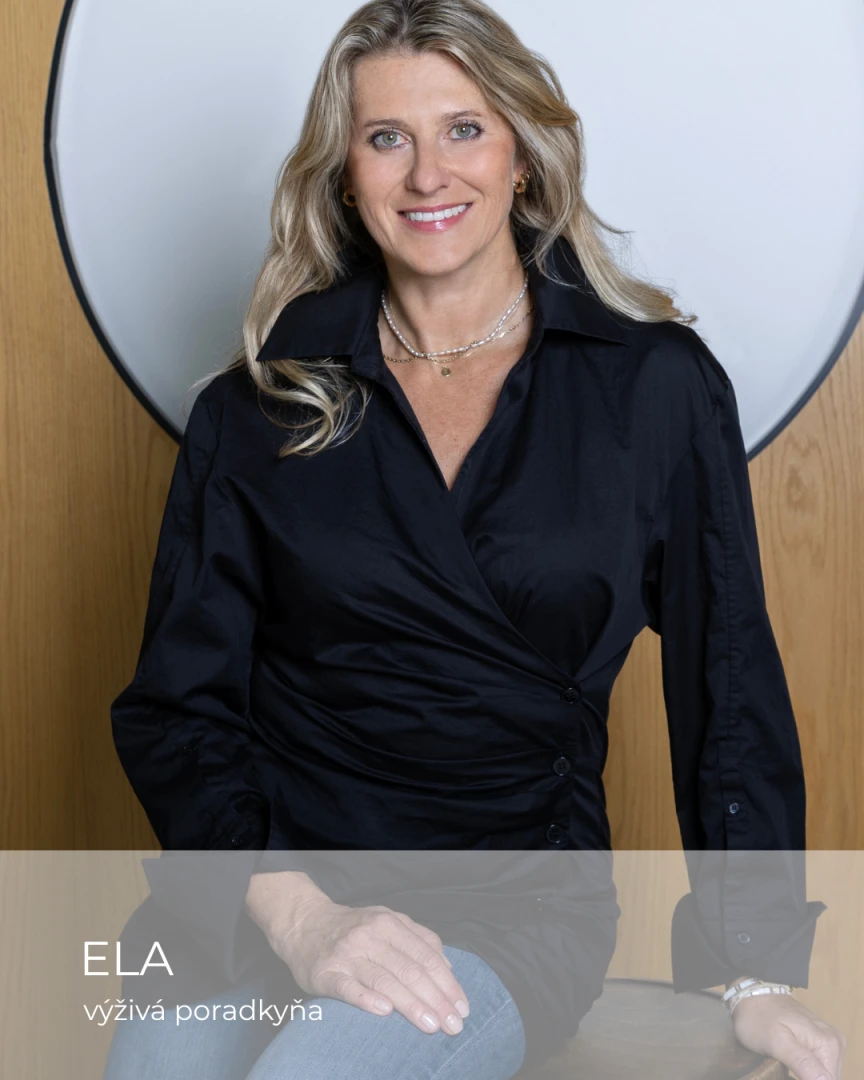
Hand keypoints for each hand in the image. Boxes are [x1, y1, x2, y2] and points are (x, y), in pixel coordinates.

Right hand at [267, 895, 470, 1036]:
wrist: (304, 923)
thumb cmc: (353, 928)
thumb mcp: (387, 920)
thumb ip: (418, 938)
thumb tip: (448, 967)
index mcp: (390, 924)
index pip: (426, 956)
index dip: (447, 983)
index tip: (462, 1008)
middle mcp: (371, 936)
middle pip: (410, 970)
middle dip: (436, 999)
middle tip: (453, 1025)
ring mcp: (348, 954)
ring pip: (385, 980)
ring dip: (411, 1004)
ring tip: (430, 1025)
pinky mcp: (326, 972)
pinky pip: (348, 987)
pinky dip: (367, 999)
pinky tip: (384, 1011)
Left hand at [730, 991, 846, 1079]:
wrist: (752, 993)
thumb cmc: (759, 1018)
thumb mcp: (777, 1042)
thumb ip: (803, 1063)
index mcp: (829, 1045)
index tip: (790, 1073)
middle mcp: (836, 1043)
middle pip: (828, 1079)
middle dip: (809, 1079)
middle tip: (786, 1069)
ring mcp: (830, 1041)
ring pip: (825, 1075)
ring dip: (808, 1076)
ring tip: (787, 1067)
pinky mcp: (821, 1041)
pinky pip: (821, 1066)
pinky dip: (808, 1071)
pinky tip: (793, 1067)